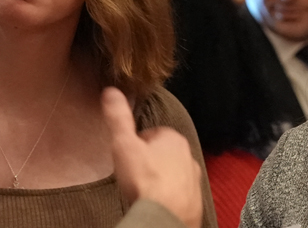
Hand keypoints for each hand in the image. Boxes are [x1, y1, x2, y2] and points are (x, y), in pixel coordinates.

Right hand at [102, 87, 202, 227]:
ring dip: (160, 179)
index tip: (127, 155)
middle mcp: (189, 156)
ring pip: (173, 174)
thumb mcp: (124, 144)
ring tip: (142, 190)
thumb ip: (118, 117)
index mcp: (173, 138)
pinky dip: (168, 197)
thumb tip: (111, 91)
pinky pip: (179, 194)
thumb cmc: (145, 179)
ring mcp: (194, 180)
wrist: (164, 217)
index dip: (137, 144)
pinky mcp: (195, 201)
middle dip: (150, 161)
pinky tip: (155, 203)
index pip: (152, 133)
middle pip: (164, 154)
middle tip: (133, 174)